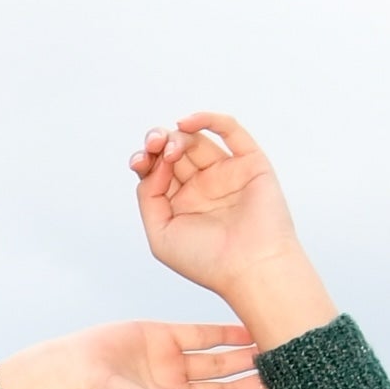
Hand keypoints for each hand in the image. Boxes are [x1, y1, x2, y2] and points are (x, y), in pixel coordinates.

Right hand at [0, 316, 282, 388]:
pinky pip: (204, 335)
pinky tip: (253, 330)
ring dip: (250, 358)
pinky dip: (228, 333)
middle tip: (297, 374)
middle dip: (262, 386)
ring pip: (222, 362)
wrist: (68, 380)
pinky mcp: (163, 338)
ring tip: (282, 349)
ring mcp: (172, 367)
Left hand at [132, 111, 337, 349]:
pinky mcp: (250, 163)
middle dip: (158, 142)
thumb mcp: (160, 234)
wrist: (250, 268)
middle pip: (174, 151)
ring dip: (179, 136)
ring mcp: (227, 173)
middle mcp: (203, 187)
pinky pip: (231, 131)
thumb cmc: (208, 261)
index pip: (157, 171)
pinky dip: (209, 120)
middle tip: (154, 145)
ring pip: (197, 140)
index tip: (139, 162)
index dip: (145, 159)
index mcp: (181, 204)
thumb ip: (148, 196)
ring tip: (171, 148)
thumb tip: (155, 163)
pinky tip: (187, 123)